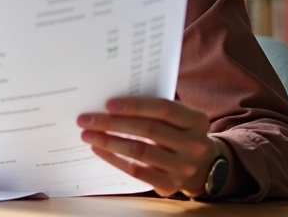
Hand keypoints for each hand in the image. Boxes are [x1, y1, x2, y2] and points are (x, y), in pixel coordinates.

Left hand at [78, 97, 219, 197]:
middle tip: (86, 119)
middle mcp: (194, 144)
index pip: (164, 109)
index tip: (108, 104)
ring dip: (109, 141)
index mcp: (196, 121)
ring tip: (87, 134)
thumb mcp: (178, 118)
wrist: (201, 166)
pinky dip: (114, 159)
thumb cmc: (178, 133)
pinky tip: (99, 149)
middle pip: (148, 130)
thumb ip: (154, 108)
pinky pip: (136, 171)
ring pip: (140, 151)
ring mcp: (184, 167)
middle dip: (113, 123)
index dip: (135, 106)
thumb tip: (110, 102)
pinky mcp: (170, 185)